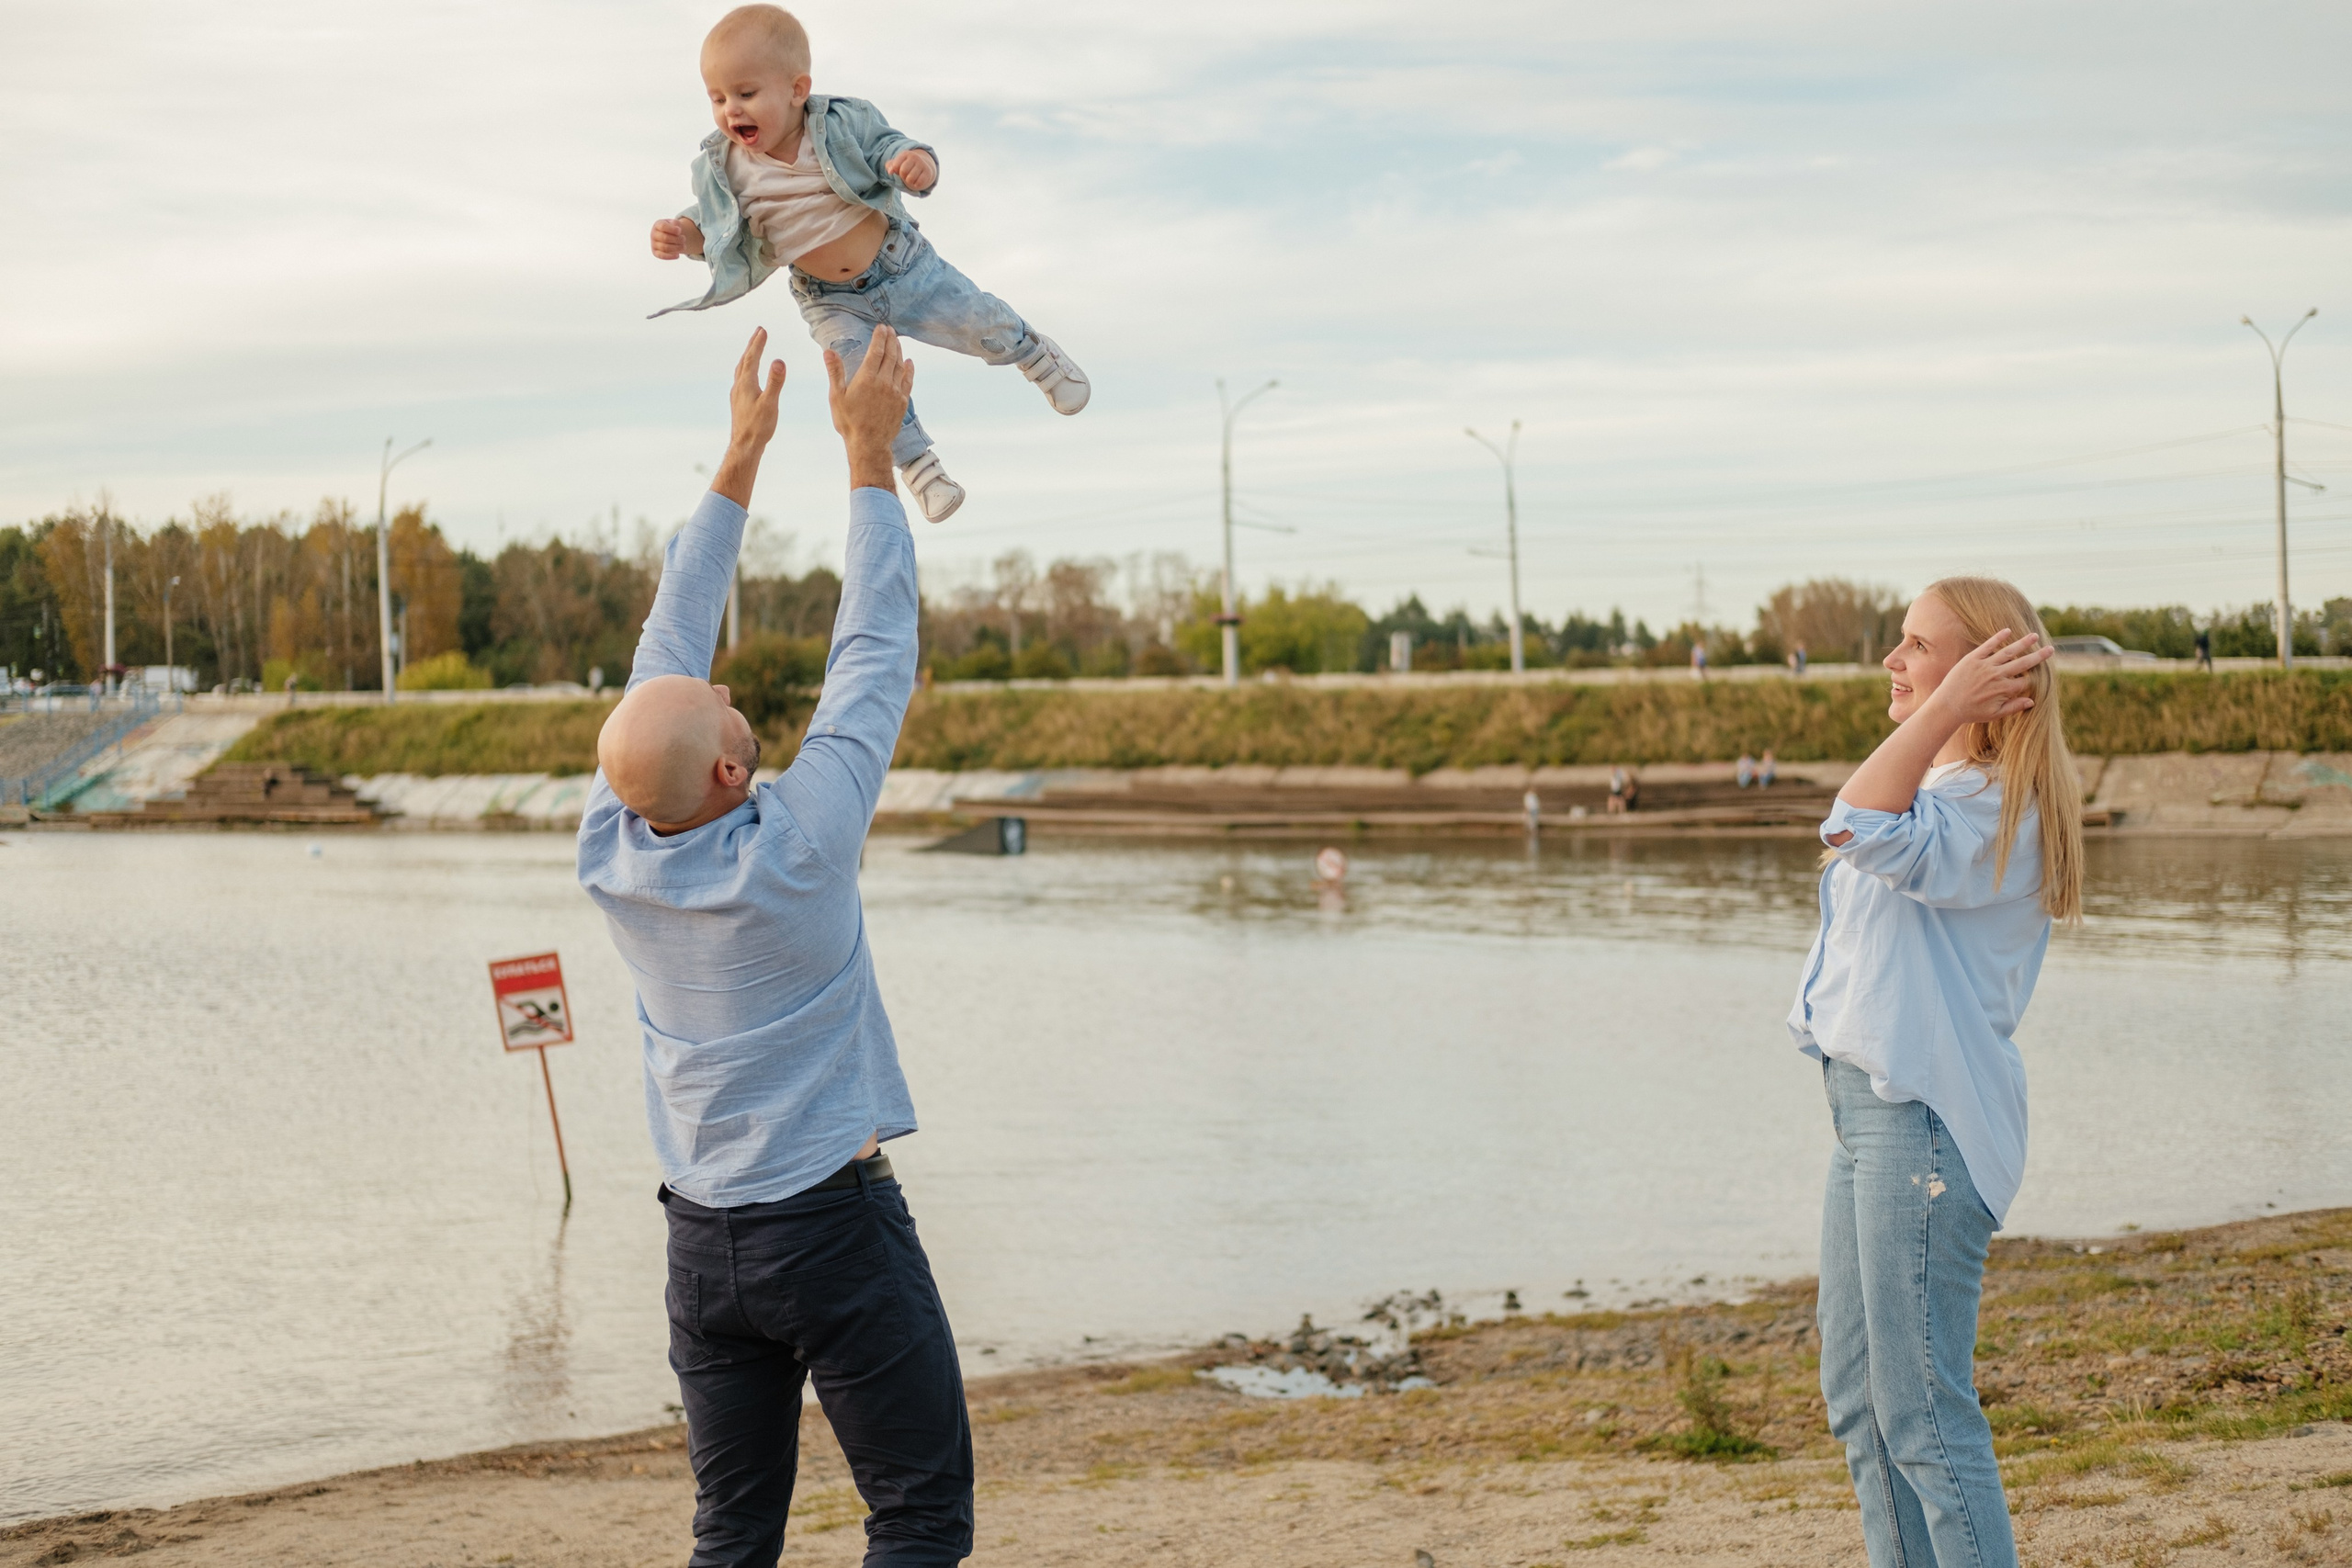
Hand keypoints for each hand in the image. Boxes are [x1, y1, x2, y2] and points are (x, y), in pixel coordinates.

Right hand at [651, 216, 704, 259]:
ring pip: (665, 248)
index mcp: (658, 225)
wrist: (670, 236)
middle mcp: (654, 234)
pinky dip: (670, 256)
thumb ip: (676, 224)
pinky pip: (662, 256)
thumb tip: (677, 230)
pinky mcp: (655, 252)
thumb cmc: (673, 229)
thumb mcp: (675, 223)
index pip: (663, 226)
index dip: (672, 229)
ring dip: (677, 248)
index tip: (679, 231)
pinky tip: (678, 255)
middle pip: (665, 238)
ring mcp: (654, 244)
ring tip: (683, 246)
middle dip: (677, 239)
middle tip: (684, 239)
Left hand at [710, 329, 785, 505]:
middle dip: (752, 346)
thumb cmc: (758, 427)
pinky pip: (741, 380)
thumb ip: (775, 382)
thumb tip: (779, 361)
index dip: (758, 343)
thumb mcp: (771, 403)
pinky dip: (746, 370)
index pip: (752, 358)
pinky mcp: (738, 403)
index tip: (763, 330)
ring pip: (741, 370)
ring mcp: (737, 395)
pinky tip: (748, 377)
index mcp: (746, 384)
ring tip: (753, 350)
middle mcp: (739, 386)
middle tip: (759, 332)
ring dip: (747, 357)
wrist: (744, 446)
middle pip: (744, 361)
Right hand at [825, 326, 914, 490]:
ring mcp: (895, 392)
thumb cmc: (849, 421)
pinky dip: (909, 369)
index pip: (876, 351)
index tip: (881, 327)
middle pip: (890, 355)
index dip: (879, 337)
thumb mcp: (836, 396)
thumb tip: (828, 351)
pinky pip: (908, 381)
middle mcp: (884, 382)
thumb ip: (835, 372)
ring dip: (899, 351)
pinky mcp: (902, 402)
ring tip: (897, 342)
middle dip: (891, 340)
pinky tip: (909, 363)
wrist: (869, 444)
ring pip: (900, 366)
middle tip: (890, 330)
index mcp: (867, 378)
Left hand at [885, 149, 936, 191]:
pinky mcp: (928, 172)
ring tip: (911, 177)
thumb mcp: (897, 164)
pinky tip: (917, 180)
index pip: (895, 166)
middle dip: (902, 176)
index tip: (898, 169)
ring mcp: (922, 164)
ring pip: (910, 179)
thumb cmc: (907, 166)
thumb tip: (890, 171)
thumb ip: (890, 166)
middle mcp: (915, 157)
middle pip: (903, 172)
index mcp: (905, 154)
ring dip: (909, 181)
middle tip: (906, 174)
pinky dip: (916, 185)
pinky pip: (918, 183)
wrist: (924, 166)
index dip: (895, 171)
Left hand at [1925, 629, 2052, 725]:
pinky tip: (2008, 630)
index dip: (2034, 678)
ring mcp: (1985, 666)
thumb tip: (2032, 701)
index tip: (2039, 674)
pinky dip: (1998, 638)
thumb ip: (2014, 707)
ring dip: (2023, 643)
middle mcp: (1997, 676)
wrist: (1947, 706)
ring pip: (2008, 652)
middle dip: (2038, 656)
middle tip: (2051, 649)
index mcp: (2004, 690)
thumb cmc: (1971, 712)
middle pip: (2023, 663)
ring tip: (2035, 636)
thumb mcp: (1995, 714)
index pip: (2025, 681)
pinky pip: (1987, 646)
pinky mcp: (1972, 659)